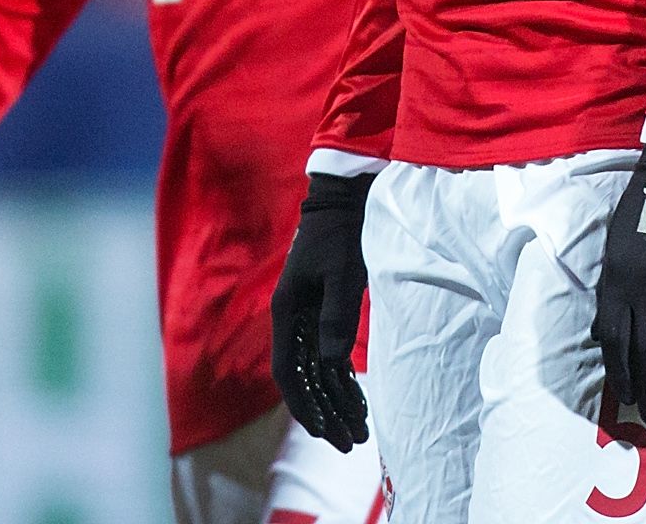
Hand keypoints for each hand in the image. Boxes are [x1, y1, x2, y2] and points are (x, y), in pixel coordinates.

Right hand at [271, 171, 374, 450]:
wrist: (343, 201)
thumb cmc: (340, 235)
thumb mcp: (341, 273)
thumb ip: (335, 317)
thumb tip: (332, 364)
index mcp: (286, 313)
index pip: (289, 373)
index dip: (306, 406)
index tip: (325, 432)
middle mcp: (291, 321)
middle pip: (304, 381)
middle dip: (325, 415)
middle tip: (350, 444)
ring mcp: (307, 319)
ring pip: (318, 374)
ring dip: (336, 404)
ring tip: (359, 433)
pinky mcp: (323, 315)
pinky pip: (329, 359)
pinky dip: (343, 383)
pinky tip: (359, 403)